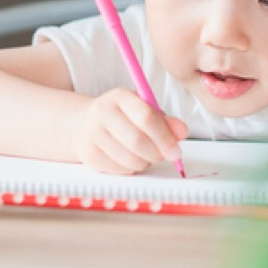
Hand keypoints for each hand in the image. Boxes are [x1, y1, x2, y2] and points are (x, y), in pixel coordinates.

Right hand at [71, 89, 187, 173]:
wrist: (85, 124)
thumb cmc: (122, 117)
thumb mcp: (144, 110)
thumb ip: (166, 121)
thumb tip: (182, 131)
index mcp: (120, 97)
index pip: (146, 117)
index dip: (165, 137)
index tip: (176, 151)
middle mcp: (102, 112)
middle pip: (137, 141)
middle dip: (156, 154)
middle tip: (163, 156)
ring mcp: (92, 134)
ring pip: (130, 160)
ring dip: (145, 163)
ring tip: (144, 155)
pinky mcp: (89, 155)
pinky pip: (121, 170)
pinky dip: (132, 169)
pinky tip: (129, 159)